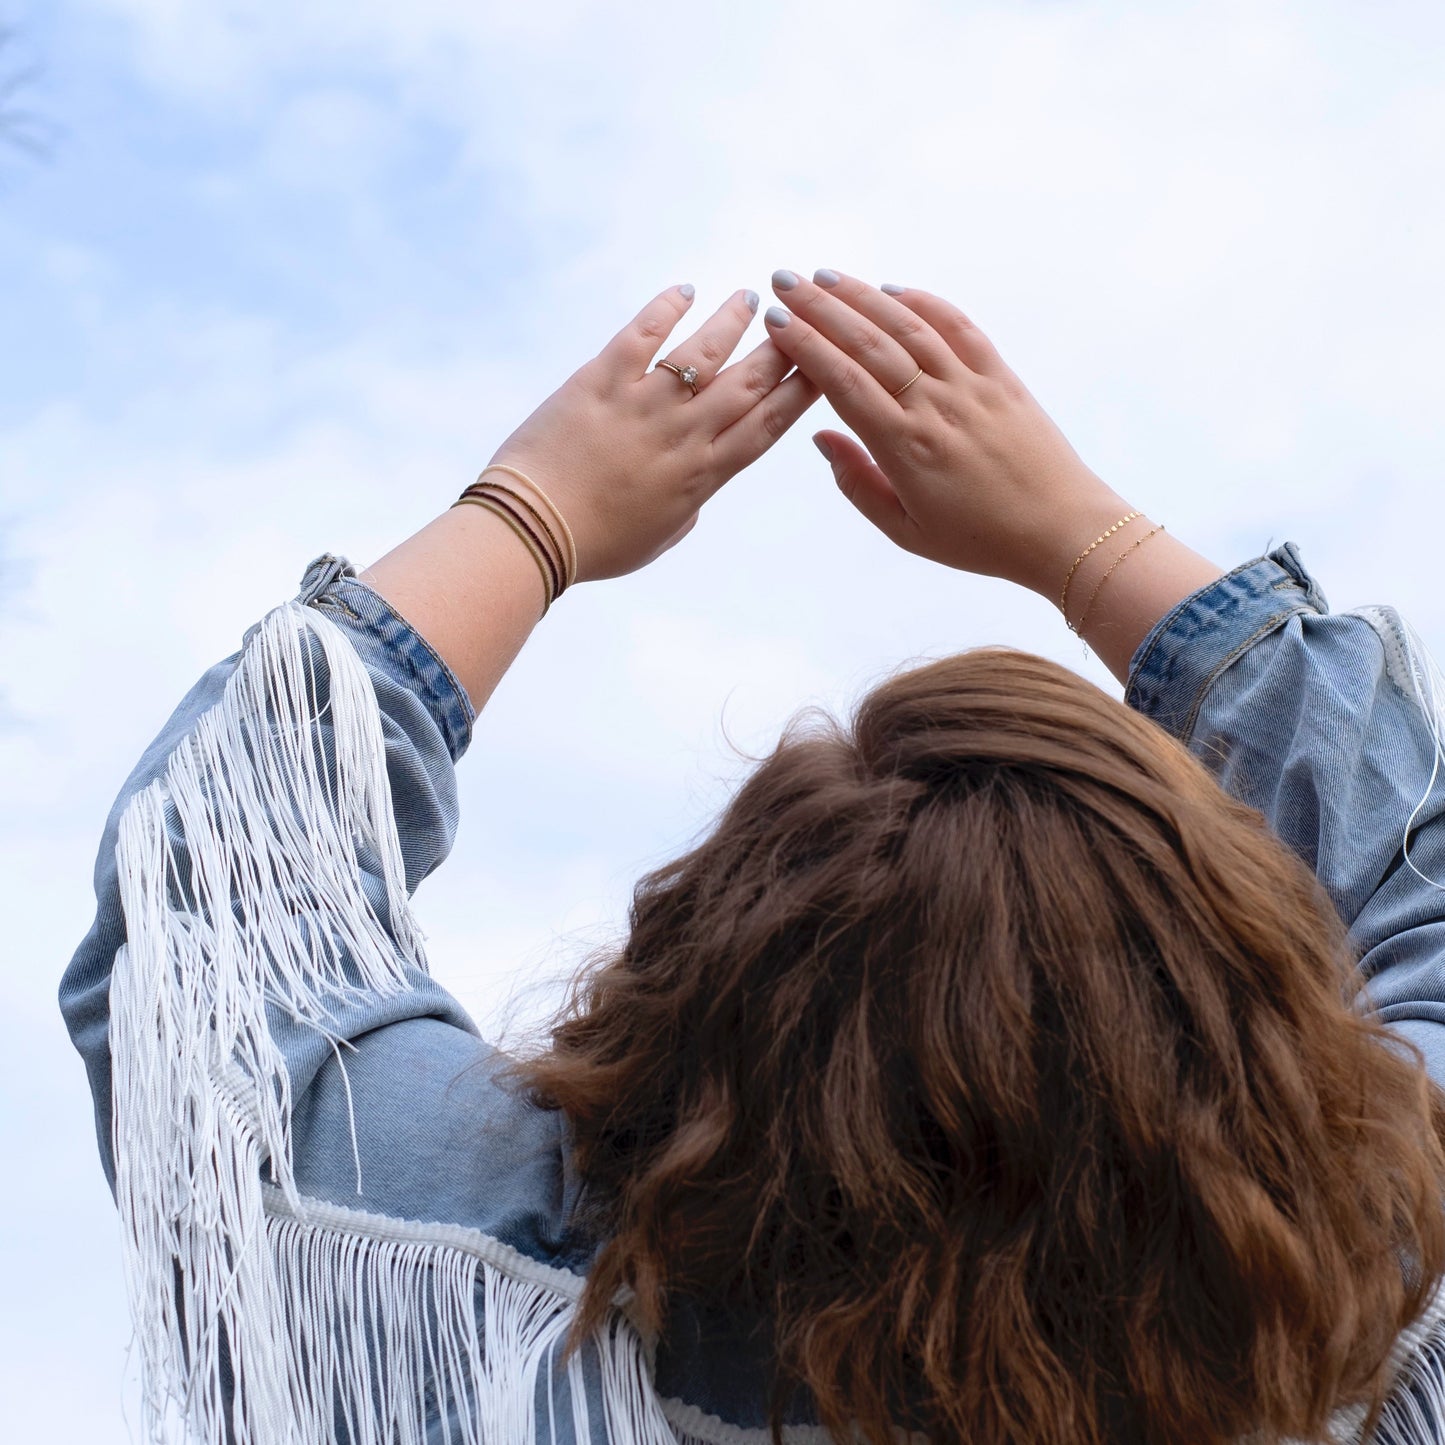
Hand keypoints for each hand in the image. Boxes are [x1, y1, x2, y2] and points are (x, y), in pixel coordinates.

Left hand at [487, 284, 818, 582]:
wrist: (533, 531)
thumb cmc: (595, 545)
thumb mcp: (661, 537)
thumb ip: (689, 504)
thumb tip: (698, 487)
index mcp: (703, 476)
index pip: (767, 426)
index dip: (800, 392)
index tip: (823, 367)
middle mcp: (684, 434)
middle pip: (749, 382)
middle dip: (782, 348)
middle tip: (801, 319)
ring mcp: (644, 404)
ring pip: (704, 351)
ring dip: (731, 321)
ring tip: (748, 298)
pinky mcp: (601, 381)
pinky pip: (642, 334)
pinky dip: (666, 308)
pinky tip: (684, 291)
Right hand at [760, 269, 1137, 599]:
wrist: (1063, 530)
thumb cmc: (981, 540)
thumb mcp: (905, 531)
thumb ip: (858, 484)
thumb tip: (822, 438)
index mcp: (907, 448)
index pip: (844, 382)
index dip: (806, 347)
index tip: (777, 324)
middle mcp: (937, 407)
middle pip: (869, 343)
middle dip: (821, 308)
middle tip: (785, 283)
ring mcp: (972, 386)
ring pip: (909, 327)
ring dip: (863, 295)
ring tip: (825, 278)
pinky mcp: (1003, 377)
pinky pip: (959, 328)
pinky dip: (925, 303)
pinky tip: (894, 290)